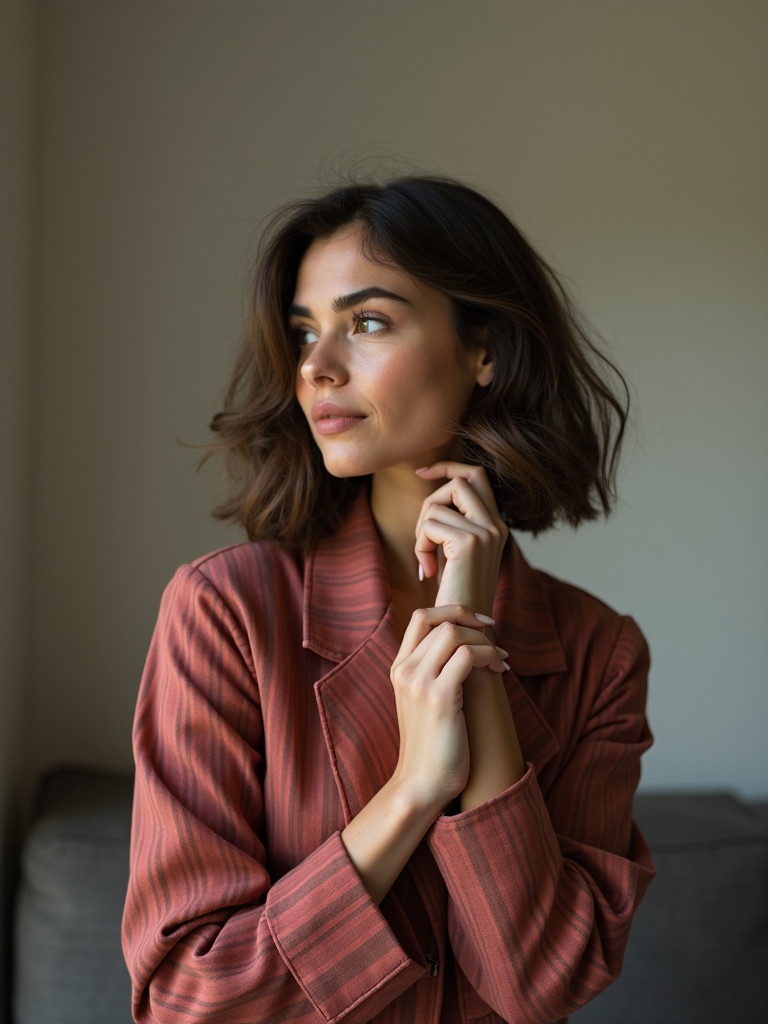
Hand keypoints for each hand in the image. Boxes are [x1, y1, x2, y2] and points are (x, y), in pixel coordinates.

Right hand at [389, 605, 508, 815]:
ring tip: (500, 660)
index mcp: (399, 668)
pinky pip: (467, 656)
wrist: (422, 784)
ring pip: (453, 633)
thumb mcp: (426, 701)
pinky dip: (488, 656)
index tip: (479, 622)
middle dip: (474, 622)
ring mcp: (419, 683)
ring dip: (484, 641)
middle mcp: (405, 670)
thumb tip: (467, 647)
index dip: (453, 610)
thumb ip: (435, 672)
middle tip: (496, 638)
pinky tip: (499, 671)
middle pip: (439, 620)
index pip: (421, 616)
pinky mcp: (439, 698)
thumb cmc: (433, 745)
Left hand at [414, 463, 507, 615]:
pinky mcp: (470, 543)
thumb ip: (453, 523)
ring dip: (421, 530)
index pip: (476, 475)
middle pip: (459, 479)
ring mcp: (486, 532)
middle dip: (431, 499)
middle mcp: (496, 525)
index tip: (422, 473)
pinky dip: (420, 546)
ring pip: (437, 503)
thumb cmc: (456, 595)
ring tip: (426, 559)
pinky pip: (430, 525)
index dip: (448, 466)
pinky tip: (428, 572)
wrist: (466, 629)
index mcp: (496, 525)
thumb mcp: (456, 553)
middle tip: (423, 534)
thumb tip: (432, 495)